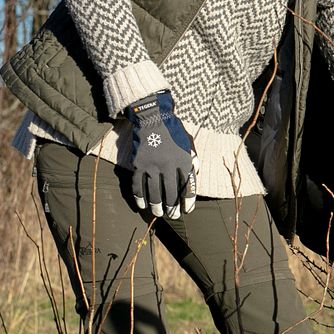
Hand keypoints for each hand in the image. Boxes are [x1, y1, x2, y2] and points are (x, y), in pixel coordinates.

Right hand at [127, 90, 197, 218]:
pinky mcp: (138, 165)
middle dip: (173, 208)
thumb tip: (195, 175)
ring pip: (154, 193)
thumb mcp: (189, 143)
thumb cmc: (173, 132)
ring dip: (157, 206)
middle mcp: (168, 165)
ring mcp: (152, 166)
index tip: (187, 210)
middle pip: (171, 193)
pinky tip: (142, 206)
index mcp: (184, 161)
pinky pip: (138, 186)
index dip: (188, 201)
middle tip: (173, 215)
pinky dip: (140, 197)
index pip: (188, 187)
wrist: (152, 118)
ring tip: (159, 213)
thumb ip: (194, 160)